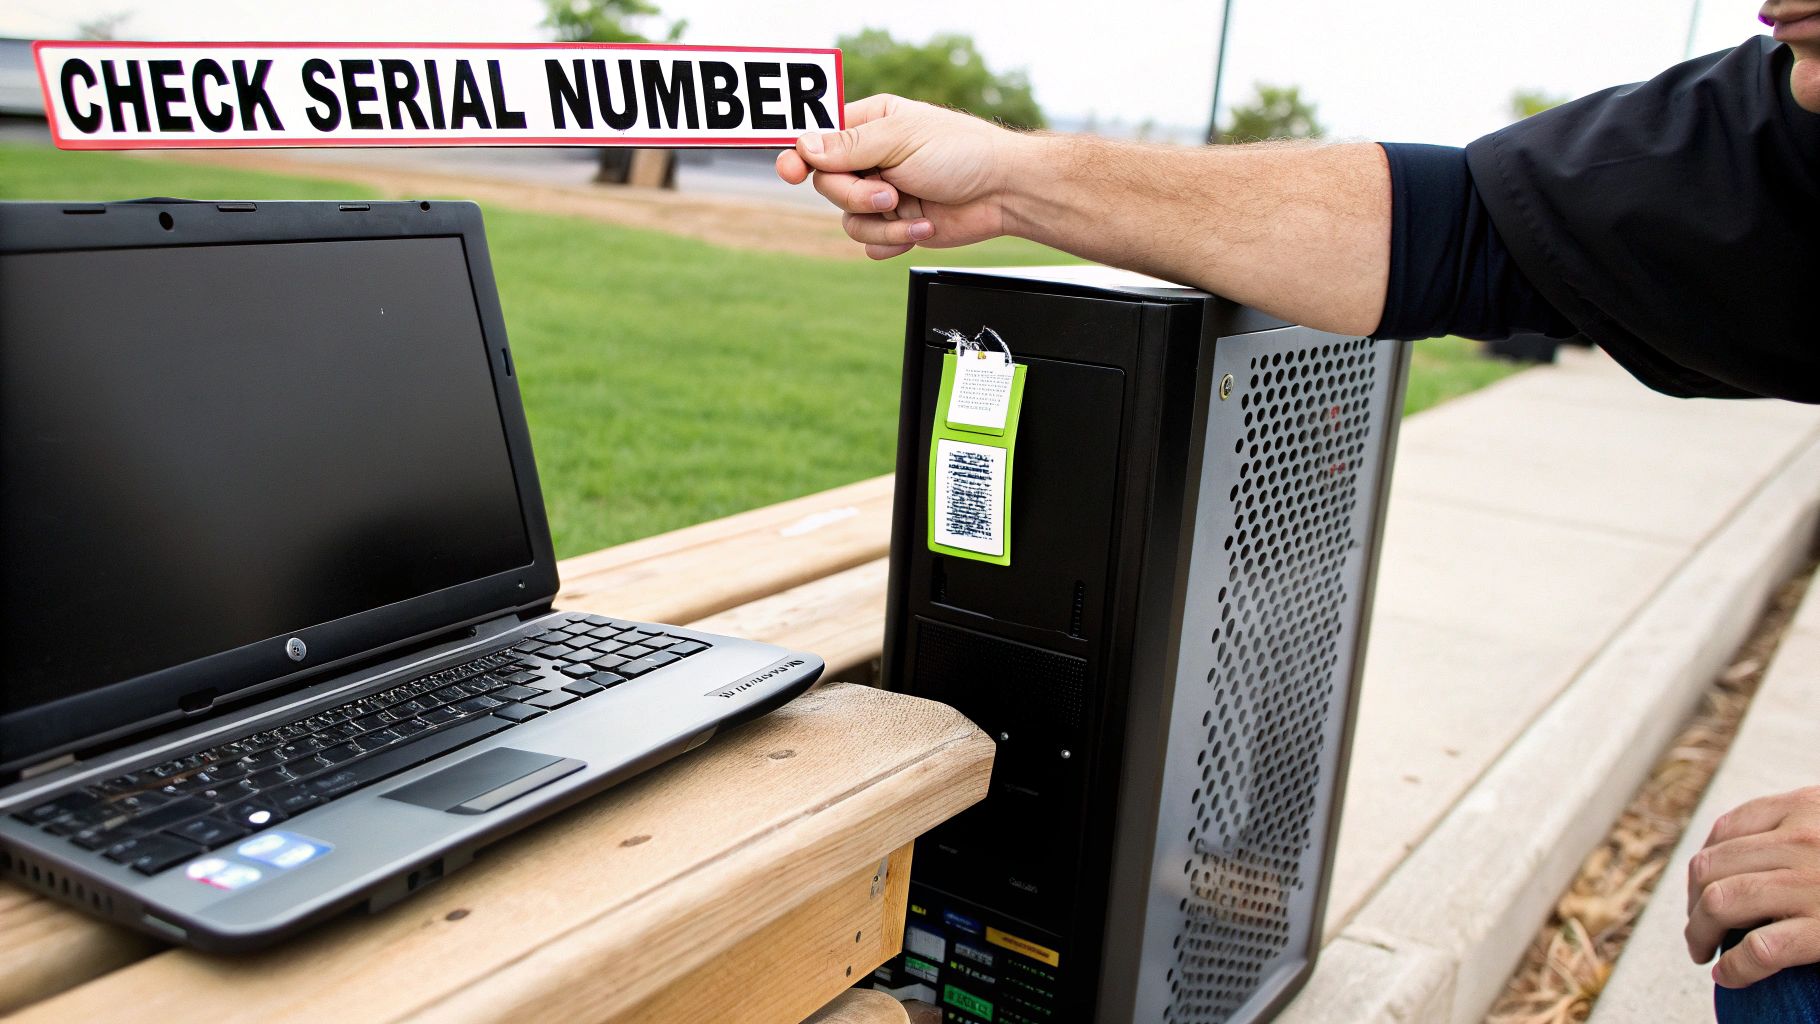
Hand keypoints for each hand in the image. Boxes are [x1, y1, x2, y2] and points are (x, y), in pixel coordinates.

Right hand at [775, 94, 1026, 259]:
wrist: (1003, 193)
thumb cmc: (962, 152)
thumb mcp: (901, 139)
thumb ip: (848, 146)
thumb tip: (804, 146)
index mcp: (870, 124)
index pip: (819, 139)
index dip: (801, 155)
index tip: (790, 170)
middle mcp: (872, 159)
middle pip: (827, 185)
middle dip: (857, 196)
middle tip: (890, 194)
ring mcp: (883, 194)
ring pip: (847, 219)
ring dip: (882, 223)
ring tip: (915, 214)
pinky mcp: (896, 226)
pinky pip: (869, 242)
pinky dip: (894, 241)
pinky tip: (921, 229)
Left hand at [1685, 785, 1819, 986]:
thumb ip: (1807, 829)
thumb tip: (1758, 857)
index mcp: (1808, 807)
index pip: (1727, 830)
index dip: (1704, 864)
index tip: (1702, 890)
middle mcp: (1805, 839)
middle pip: (1711, 866)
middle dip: (1692, 903)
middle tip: (1698, 930)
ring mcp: (1815, 884)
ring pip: (1719, 902)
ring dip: (1698, 933)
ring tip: (1704, 952)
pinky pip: (1759, 949)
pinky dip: (1735, 967)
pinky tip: (1731, 977)